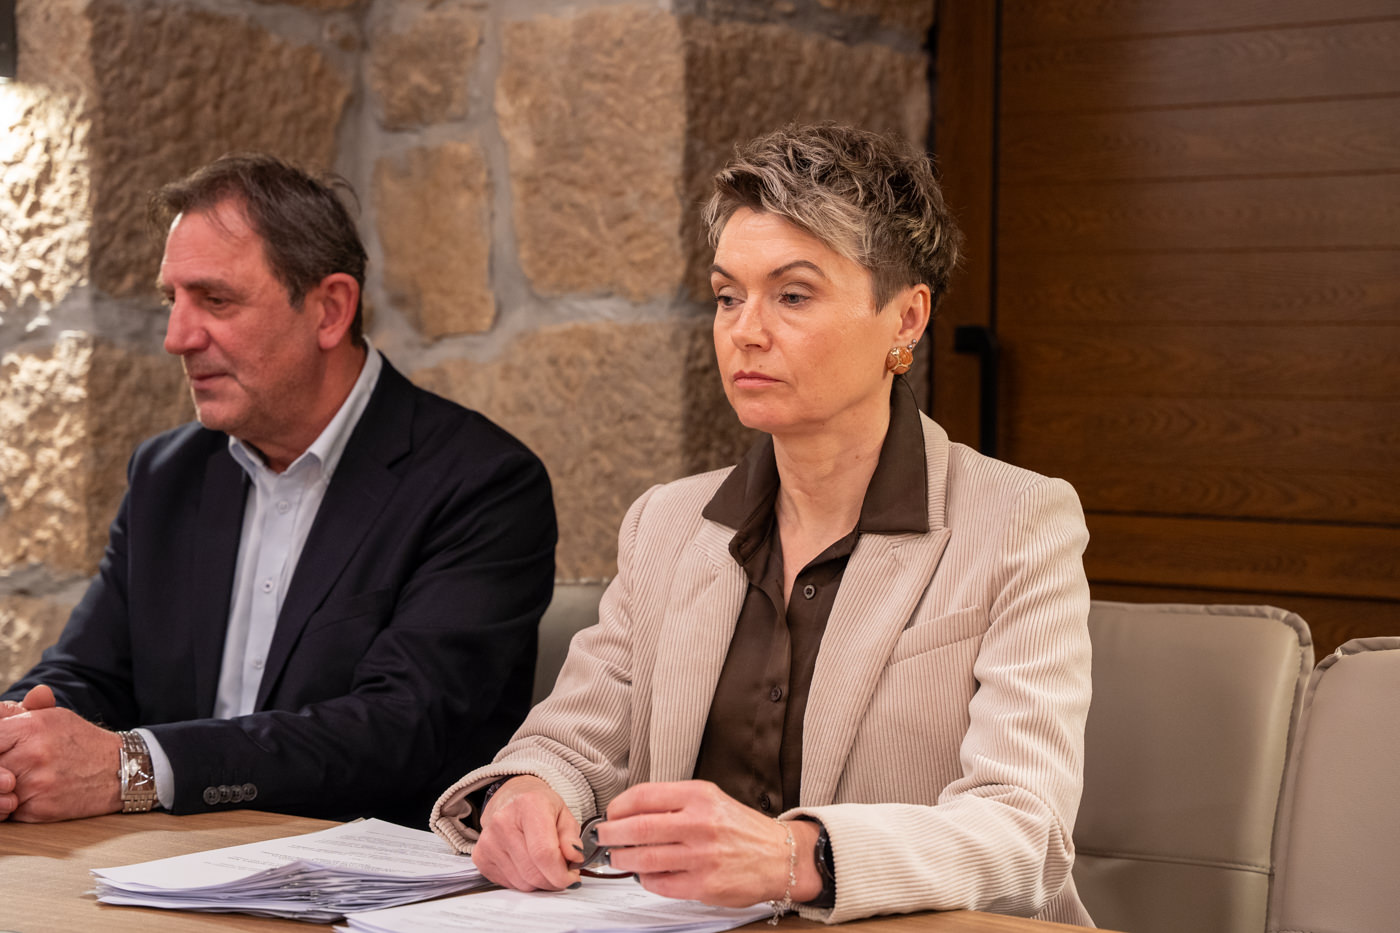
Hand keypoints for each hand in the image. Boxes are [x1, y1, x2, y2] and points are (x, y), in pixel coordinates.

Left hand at [0, 684, 121, 821]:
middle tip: (8, 768)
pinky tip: (23, 796)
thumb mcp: (55, 717)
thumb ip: (20, 712)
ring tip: (13, 782)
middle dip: (0, 767)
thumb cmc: (84, 743)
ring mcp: (35, 784)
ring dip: (2, 788)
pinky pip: (5, 811)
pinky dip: (9, 806)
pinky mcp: (38, 809)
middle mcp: (32, 755)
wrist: (120, 770)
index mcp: (32, 727)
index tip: (1, 749)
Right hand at [472, 775, 582, 891]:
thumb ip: (571, 837)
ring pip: (522, 883)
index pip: (543, 853)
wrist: (511, 798)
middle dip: (553, 880)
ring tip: (545, 866)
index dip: (561, 874)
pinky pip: (509, 884)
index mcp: (529, 805)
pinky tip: (528, 865)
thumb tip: (574, 858)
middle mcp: (503, 822)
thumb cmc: (539, 806)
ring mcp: (488, 841)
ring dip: (540, 882)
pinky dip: (524, 881)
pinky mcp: (480, 857)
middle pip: (533, 872)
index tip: (572, 878)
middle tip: (563, 873)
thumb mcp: (564, 813)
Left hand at [598, 780, 821, 907]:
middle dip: (611, 834)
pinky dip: (646, 880)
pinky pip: (660, 884)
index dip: (618, 806)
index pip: (644, 795)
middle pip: (637, 828)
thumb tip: (631, 812)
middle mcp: (700, 823)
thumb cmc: (741, 828)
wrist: (780, 856)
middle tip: (603, 837)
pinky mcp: (704, 885)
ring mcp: (702, 856)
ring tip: (618, 858)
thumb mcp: (711, 799)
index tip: (610, 813)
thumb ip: (674, 803)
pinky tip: (646, 875)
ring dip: (623, 859)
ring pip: (644, 858)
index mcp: (699, 796)